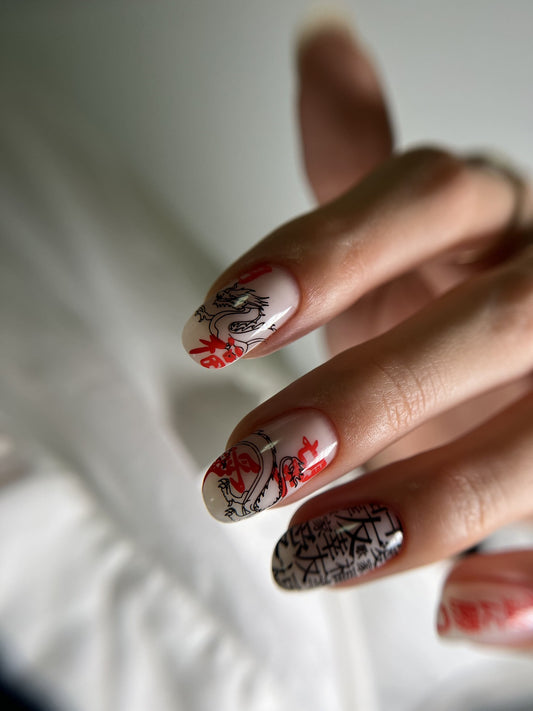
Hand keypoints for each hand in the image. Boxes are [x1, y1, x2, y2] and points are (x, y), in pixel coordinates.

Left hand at [182, 20, 532, 648]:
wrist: (514, 363)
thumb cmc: (446, 299)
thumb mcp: (405, 237)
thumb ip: (361, 176)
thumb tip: (323, 42)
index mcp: (498, 221)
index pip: (427, 199)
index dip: (322, 255)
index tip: (212, 330)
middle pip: (491, 322)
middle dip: (368, 399)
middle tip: (248, 472)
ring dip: (435, 500)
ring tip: (312, 555)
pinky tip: (459, 612)